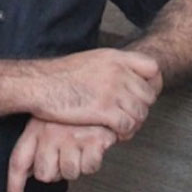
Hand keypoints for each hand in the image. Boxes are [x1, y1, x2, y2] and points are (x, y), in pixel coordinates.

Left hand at [7, 118, 116, 191]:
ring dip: (75, 165)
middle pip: (45, 174)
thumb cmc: (71, 107)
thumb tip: (27, 172)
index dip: (15, 185)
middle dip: (54, 172)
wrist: (99, 89)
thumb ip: (36, 145)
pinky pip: (89, 167)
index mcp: (36, 129)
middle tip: (62, 157)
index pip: (19, 161)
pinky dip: (92, 161)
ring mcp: (71, 137)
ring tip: (78, 147)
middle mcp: (50, 134)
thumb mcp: (46, 118)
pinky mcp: (92, 140)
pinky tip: (91, 146)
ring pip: (69, 173)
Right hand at [36, 48, 160, 139]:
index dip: (152, 83)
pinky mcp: (103, 110)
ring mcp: (111, 91)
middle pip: (148, 94)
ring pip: (140, 112)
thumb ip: (110, 66)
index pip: (152, 68)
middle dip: (142, 108)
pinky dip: (125, 133)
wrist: (39, 84)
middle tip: (130, 116)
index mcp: (114, 57)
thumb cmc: (59, 75)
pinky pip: (127, 125)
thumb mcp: (90, 60)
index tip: (143, 94)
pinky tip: (115, 134)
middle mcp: (117, 72)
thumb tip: (123, 77)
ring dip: (134, 123)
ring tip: (122, 127)